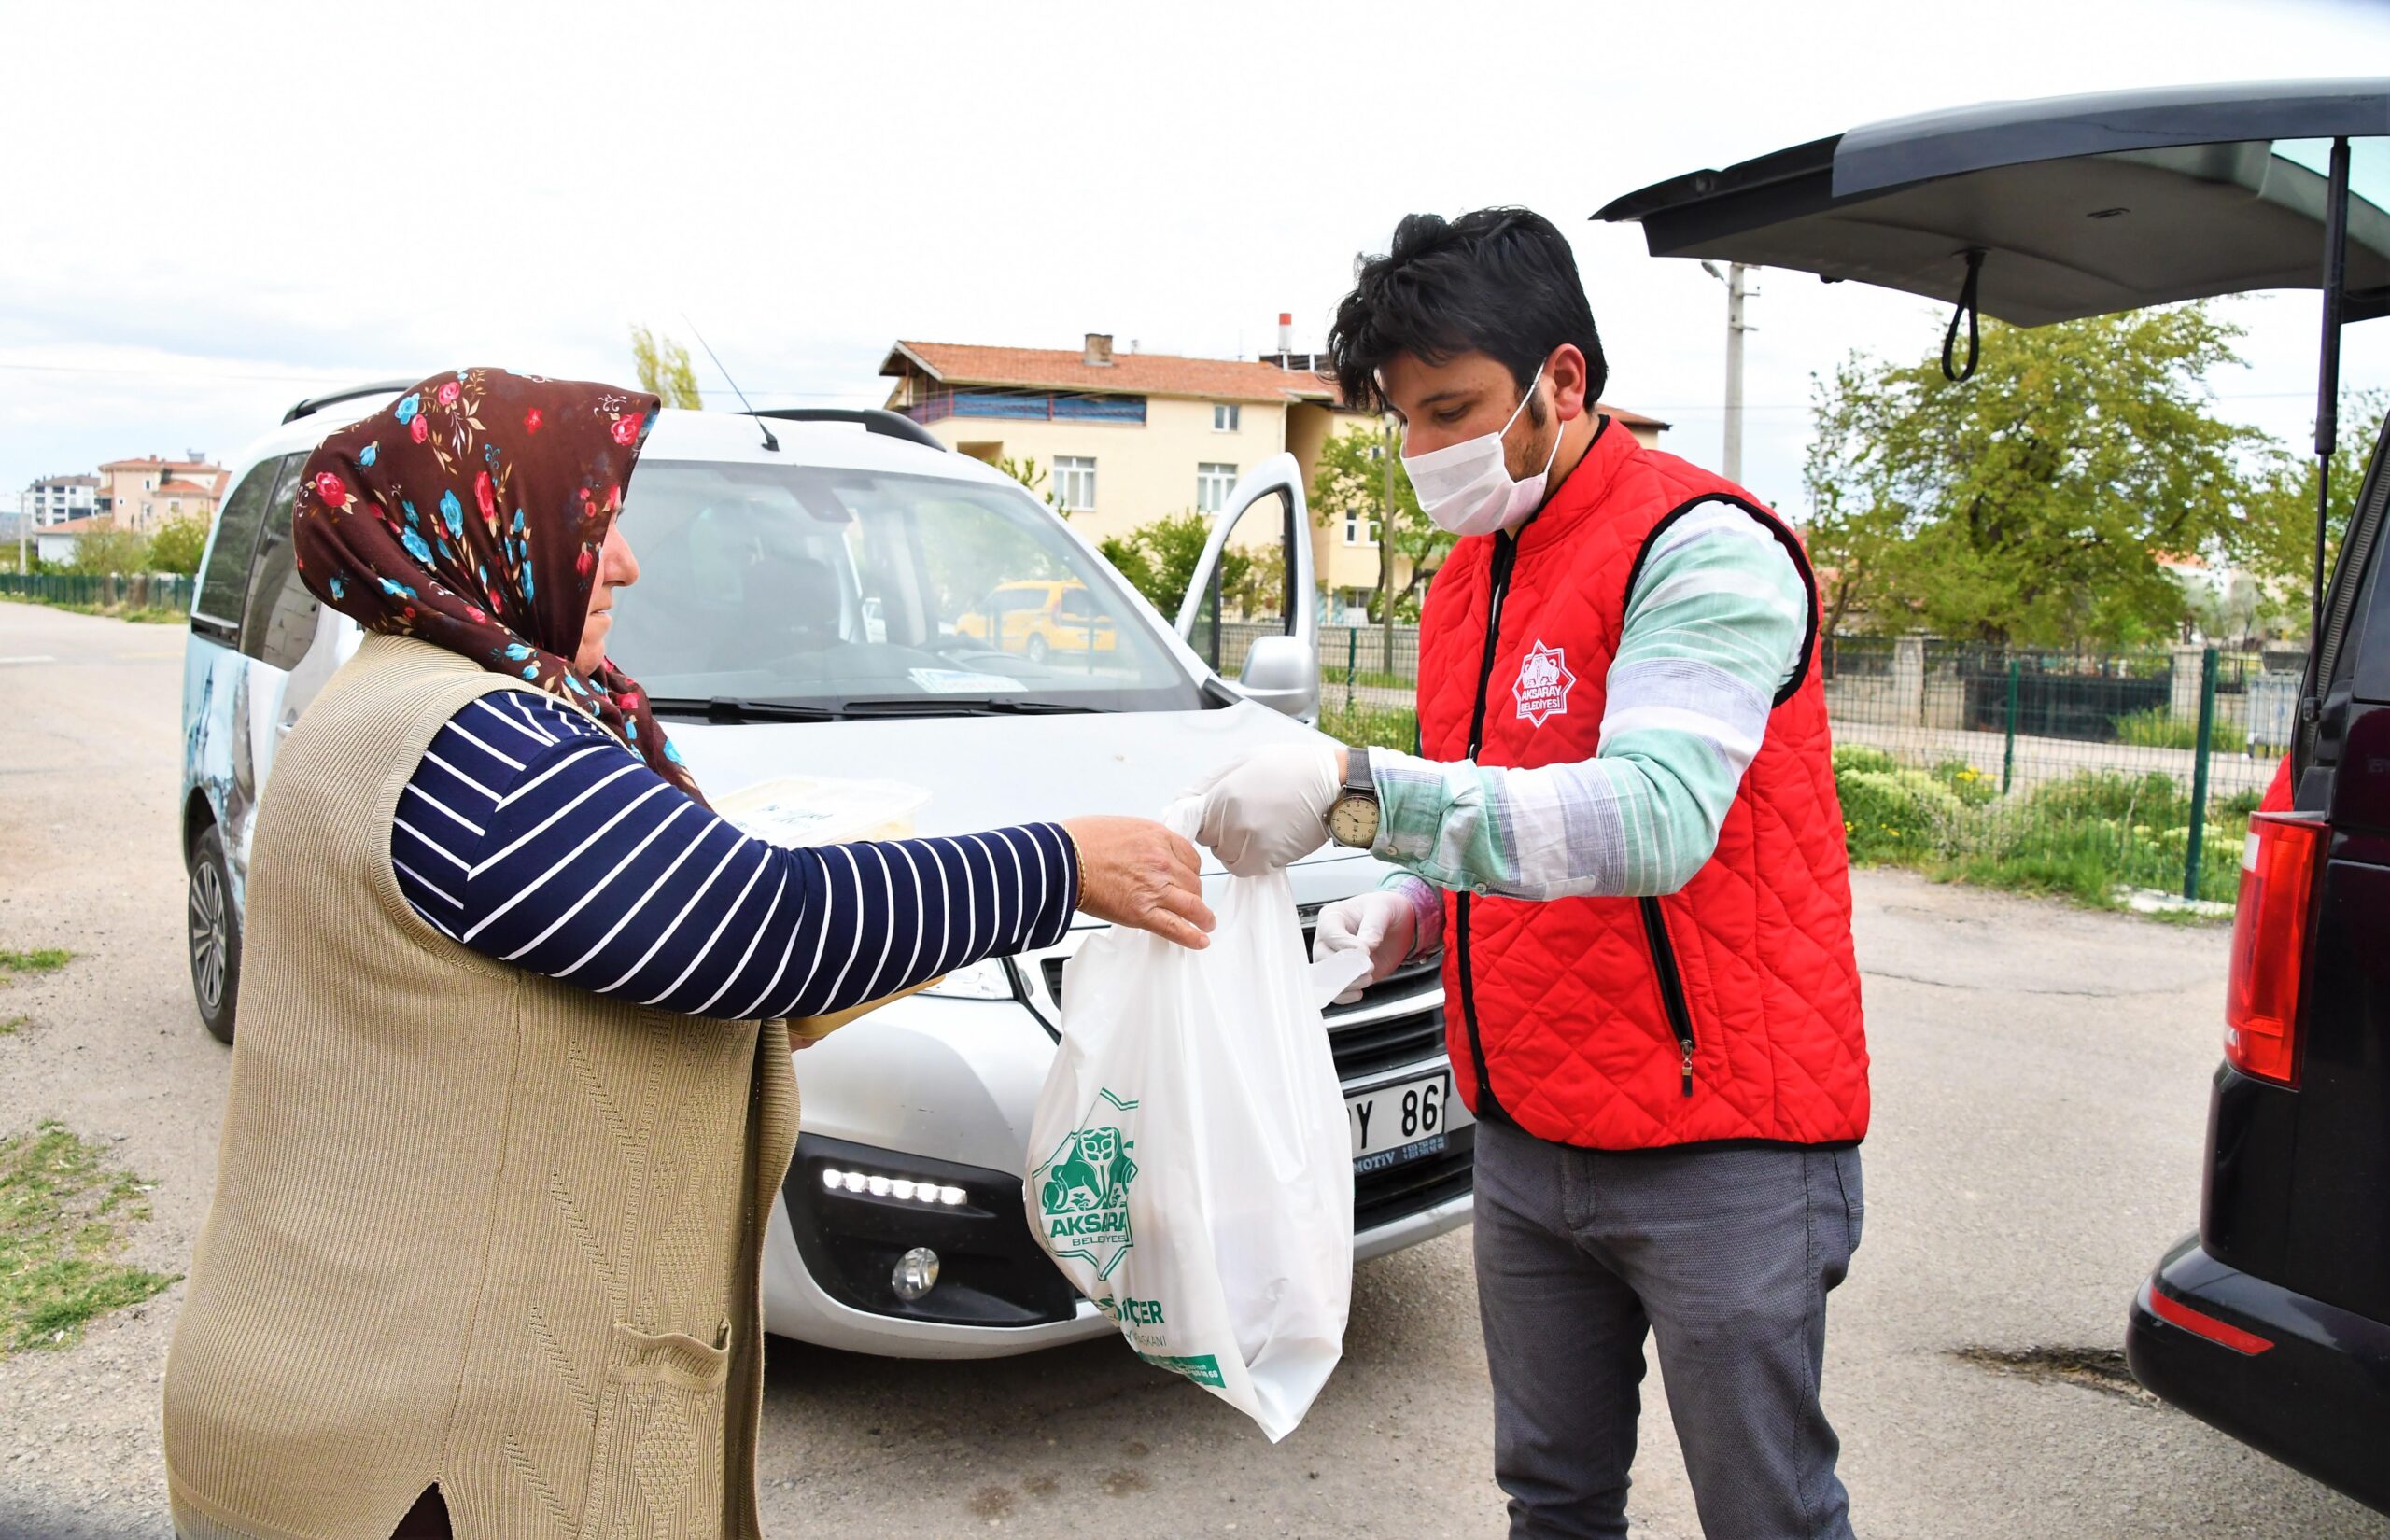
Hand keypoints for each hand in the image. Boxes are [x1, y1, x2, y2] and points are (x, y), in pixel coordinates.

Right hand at [1063, 816, 1215, 948]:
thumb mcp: (1122, 827)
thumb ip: (1143, 841)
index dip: (1191, 870)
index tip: (1188, 877)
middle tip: (1192, 901)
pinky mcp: (1141, 912)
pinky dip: (1191, 936)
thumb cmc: (1080, 841)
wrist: (1061, 859)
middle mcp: (1162, 862)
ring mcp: (1154, 888)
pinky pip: (1175, 927)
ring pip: (1192, 905)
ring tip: (1206, 923)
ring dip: (1203, 917)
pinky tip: (1200, 940)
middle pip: (1192, 882)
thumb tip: (1146, 853)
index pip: (1190, 857)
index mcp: (1158, 837)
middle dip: (1193, 893)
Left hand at [1188, 742, 1343, 876]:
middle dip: (1226, 834)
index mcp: (1224, 794)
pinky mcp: (1268, 857)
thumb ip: (1210, 782)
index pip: (1199, 822)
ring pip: (1226, 858)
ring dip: (1238, 849)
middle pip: (1211, 841)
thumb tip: (1182, 800)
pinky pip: (1244, 869)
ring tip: (1261, 830)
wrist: (1332, 783)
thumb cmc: (1294, 768)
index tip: (1227, 816)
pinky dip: (1252, 861)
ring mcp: (1250, 840)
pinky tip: (1267, 844)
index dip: (1213, 820)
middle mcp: (1233, 818)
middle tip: (1250, 819)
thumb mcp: (1245, 761)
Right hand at [1312, 890, 1415, 1004]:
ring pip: (1325, 978)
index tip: (1367, 950)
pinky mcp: (1342, 975)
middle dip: (1347, 967)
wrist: (1395, 926)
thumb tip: (1367, 944)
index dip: (1346, 945)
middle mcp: (1326, 939)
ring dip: (1347, 983)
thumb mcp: (1383, 908)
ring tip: (1368, 977)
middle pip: (1323, 958)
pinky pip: (1333, 991)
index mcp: (1331, 917)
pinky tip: (1359, 992)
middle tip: (1369, 966)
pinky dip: (1344, 996)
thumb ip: (1374, 925)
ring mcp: (1332, 959)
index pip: (1330, 934)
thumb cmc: (1384, 910)